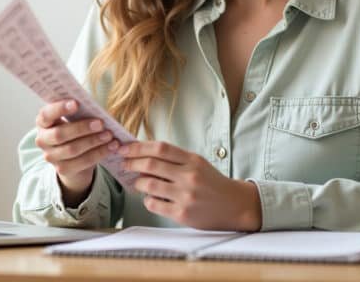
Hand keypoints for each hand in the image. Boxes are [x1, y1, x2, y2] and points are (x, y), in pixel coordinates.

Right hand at [34, 100, 120, 205]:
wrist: (72, 157)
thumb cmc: (74, 129)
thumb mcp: (72, 119)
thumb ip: (78, 112)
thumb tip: (94, 107)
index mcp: (42, 122)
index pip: (46, 115)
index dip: (60, 109)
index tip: (76, 103)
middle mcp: (42, 140)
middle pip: (59, 135)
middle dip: (82, 128)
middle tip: (100, 123)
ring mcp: (51, 156)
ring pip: (72, 149)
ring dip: (93, 141)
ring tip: (109, 135)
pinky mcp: (62, 169)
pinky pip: (82, 161)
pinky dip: (99, 153)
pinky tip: (110, 147)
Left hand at [121, 141, 261, 230]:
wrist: (235, 205)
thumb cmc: (211, 183)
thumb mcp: (197, 163)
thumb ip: (174, 159)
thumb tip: (142, 155)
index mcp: (192, 160)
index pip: (160, 148)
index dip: (139, 147)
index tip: (125, 148)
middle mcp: (189, 176)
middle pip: (151, 165)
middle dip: (132, 163)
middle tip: (125, 164)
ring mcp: (186, 196)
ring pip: (149, 185)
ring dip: (138, 182)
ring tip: (138, 182)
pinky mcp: (182, 213)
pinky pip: (154, 204)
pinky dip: (147, 200)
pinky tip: (150, 198)